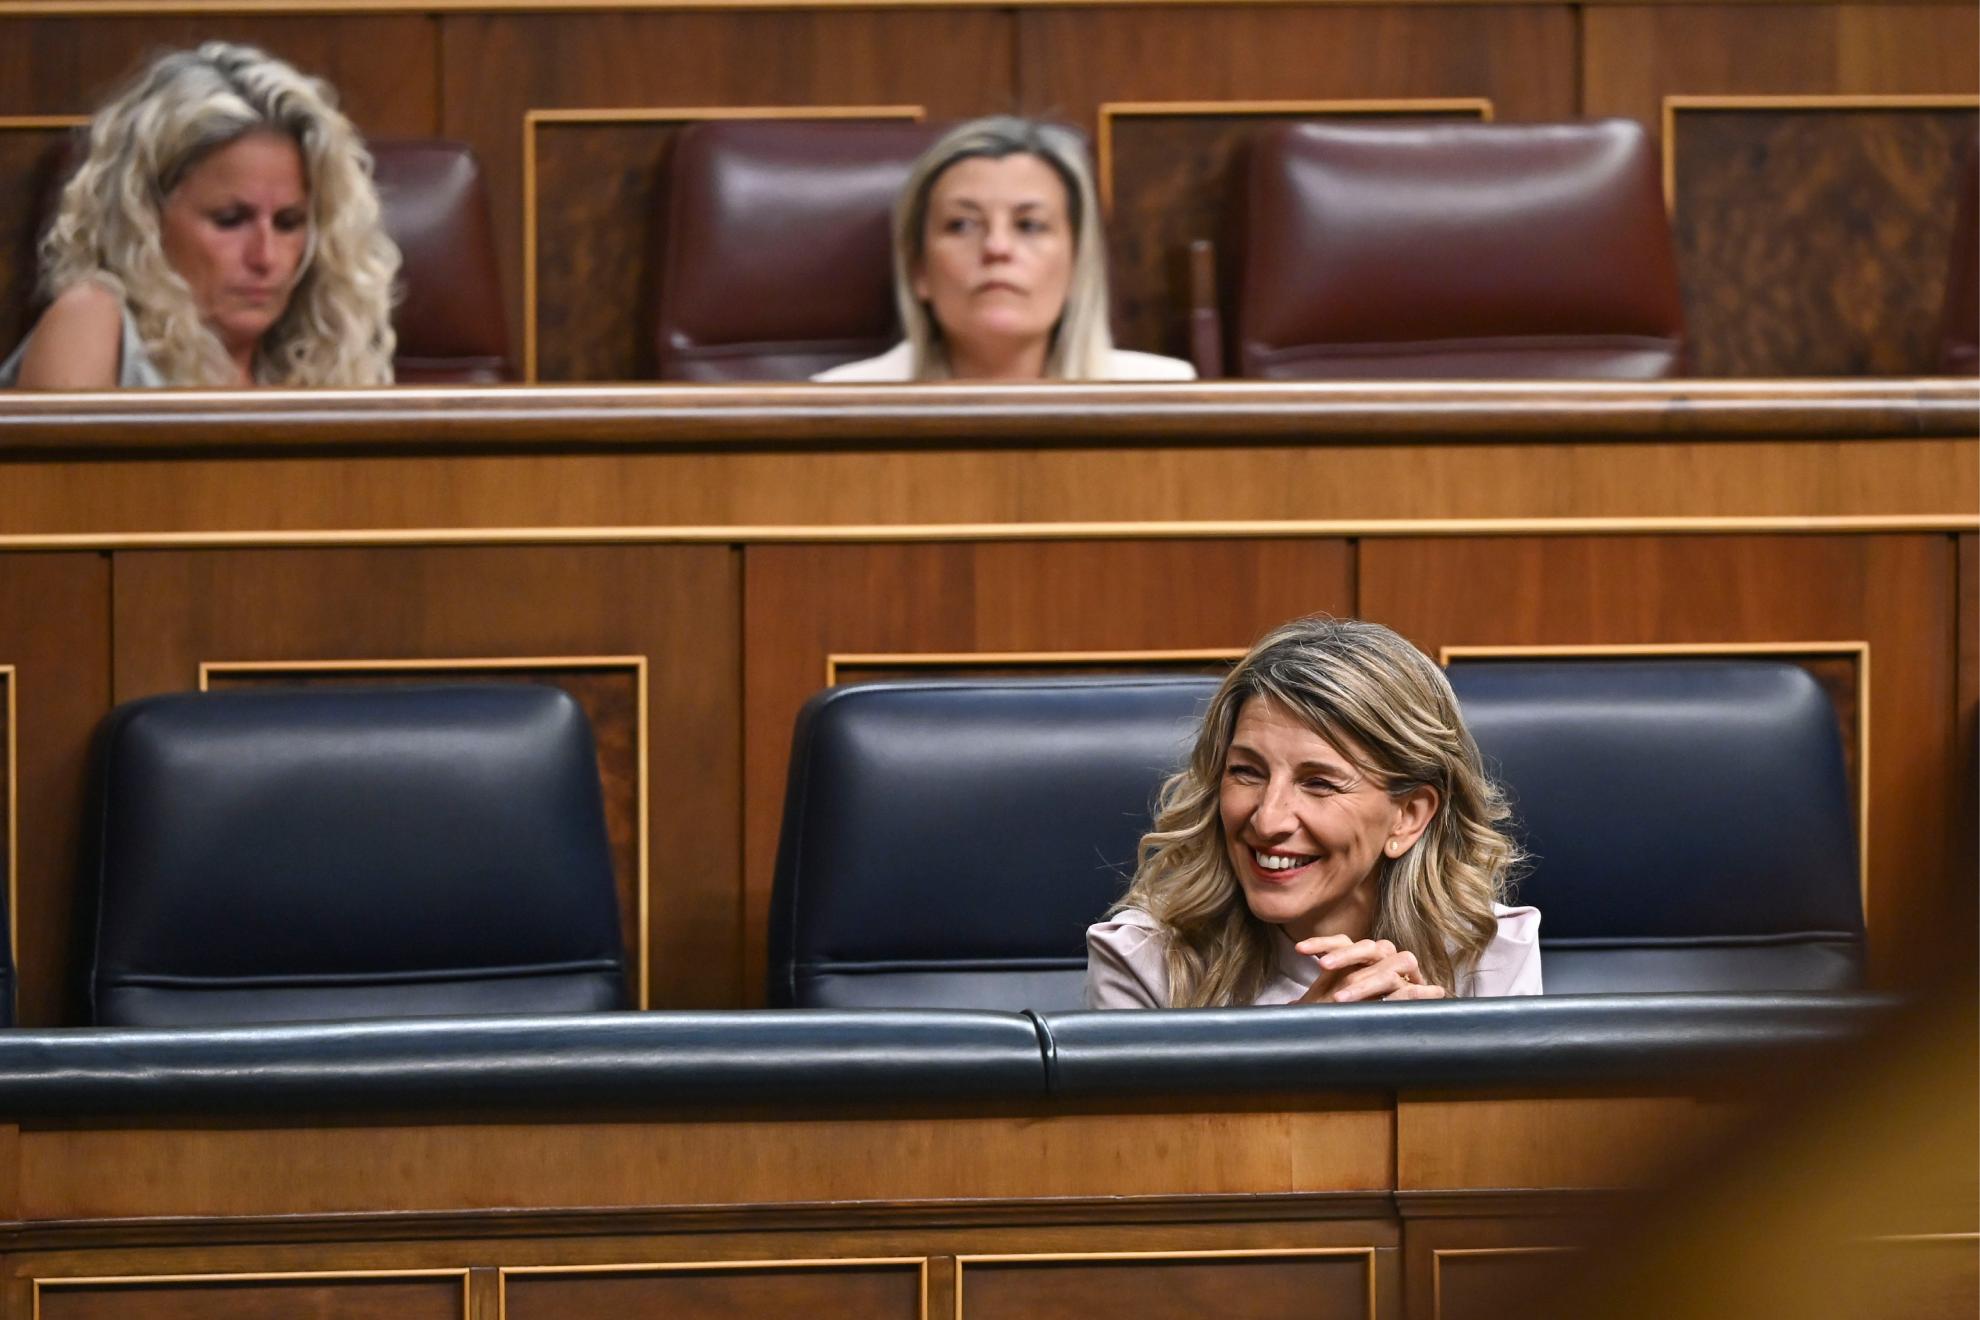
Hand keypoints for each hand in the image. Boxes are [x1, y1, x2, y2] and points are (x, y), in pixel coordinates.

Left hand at [1292, 934, 1447, 1002]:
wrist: (1393, 1026)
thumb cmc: (1354, 1014)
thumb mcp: (1332, 1007)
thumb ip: (1315, 1004)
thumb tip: (1290, 1008)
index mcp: (1360, 958)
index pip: (1342, 942)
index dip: (1321, 943)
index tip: (1299, 950)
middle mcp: (1382, 959)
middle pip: (1366, 947)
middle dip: (1345, 955)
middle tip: (1324, 966)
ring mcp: (1401, 973)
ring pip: (1391, 964)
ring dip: (1367, 980)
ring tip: (1343, 998)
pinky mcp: (1417, 991)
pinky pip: (1415, 989)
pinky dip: (1416, 992)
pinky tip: (1414, 994)